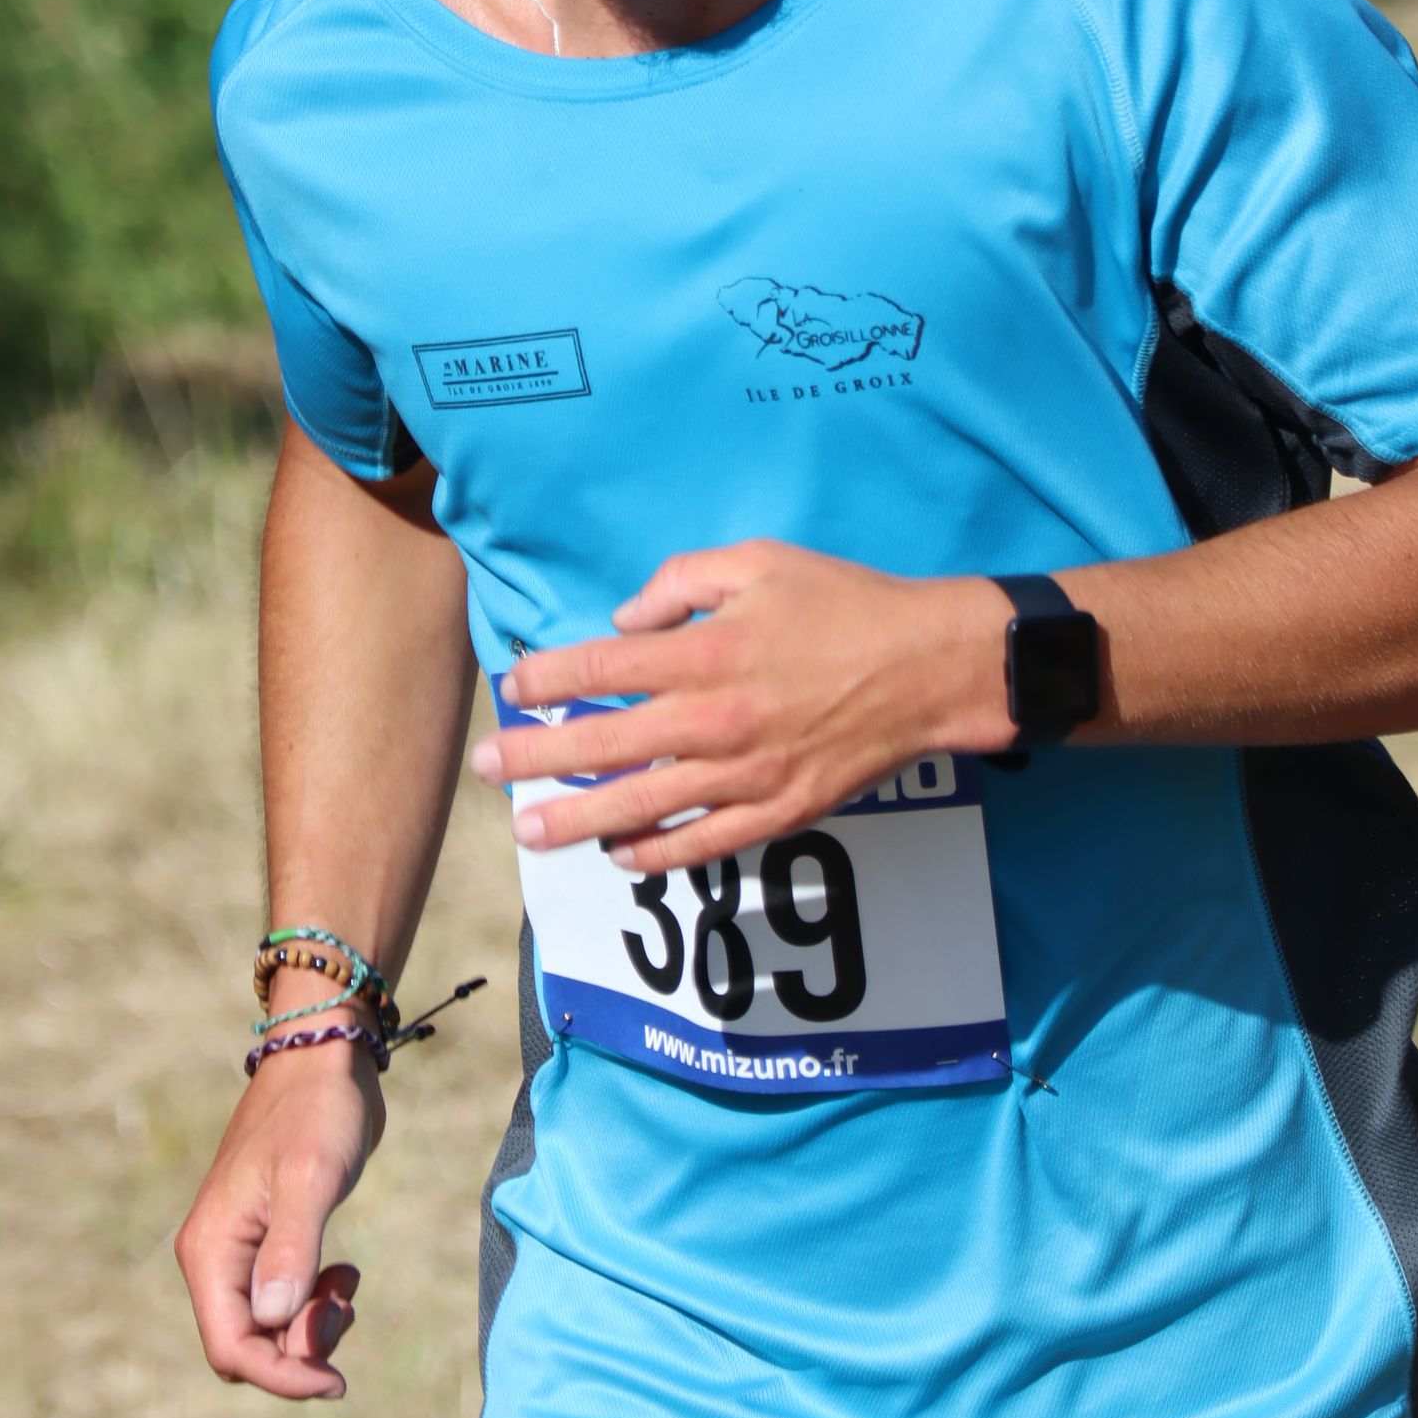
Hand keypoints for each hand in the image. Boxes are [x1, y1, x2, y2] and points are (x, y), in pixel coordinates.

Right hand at [174, 1033, 384, 1398]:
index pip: (232, 1349)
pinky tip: (344, 1273)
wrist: (326, 1060)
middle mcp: (216, 1257)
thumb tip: (272, 1319)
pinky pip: (283, 1302)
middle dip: (299, 1350)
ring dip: (312, 1325)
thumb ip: (291, 1249)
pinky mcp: (268, 1241)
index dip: (281, 1377)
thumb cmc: (318, 1111)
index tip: (337, 1381)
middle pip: (247, 1348)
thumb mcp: (310, 1178)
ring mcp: (240, 1251)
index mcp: (211, 1249)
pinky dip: (315, 1302)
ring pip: (268, 1329)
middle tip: (347, 1306)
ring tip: (348, 1283)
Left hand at [471, 541, 1011, 869]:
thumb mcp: (758, 562)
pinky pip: (703, 843)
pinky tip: (618, 855)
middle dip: (535, 758)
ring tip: (528, 832)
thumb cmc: (844, 604)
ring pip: (641, 806)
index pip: (601, 667)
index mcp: (705, 651)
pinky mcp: (778, 812)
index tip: (512, 689)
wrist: (930, 668)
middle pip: (602, 744)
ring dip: (576, 821)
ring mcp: (745, 774)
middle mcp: (714, 718)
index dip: (546, 680)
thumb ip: (680, 581)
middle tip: (486, 769)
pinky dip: (656, 854)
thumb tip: (624, 620)